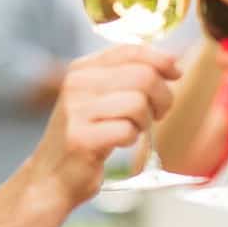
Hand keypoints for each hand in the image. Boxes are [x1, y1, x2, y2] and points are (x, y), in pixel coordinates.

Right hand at [27, 45, 180, 208]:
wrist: (52, 175)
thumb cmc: (86, 135)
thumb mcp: (100, 97)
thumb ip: (128, 76)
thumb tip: (172, 62)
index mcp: (82, 68)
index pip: (130, 50)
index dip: (160, 59)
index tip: (176, 73)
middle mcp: (77, 83)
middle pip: (143, 76)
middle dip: (162, 96)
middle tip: (158, 114)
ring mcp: (76, 110)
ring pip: (138, 103)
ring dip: (145, 121)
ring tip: (132, 129)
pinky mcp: (81, 138)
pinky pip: (127, 130)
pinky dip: (131, 139)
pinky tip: (118, 142)